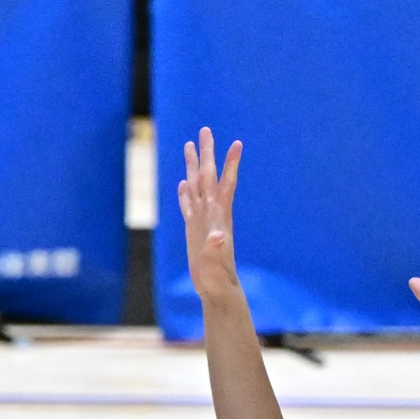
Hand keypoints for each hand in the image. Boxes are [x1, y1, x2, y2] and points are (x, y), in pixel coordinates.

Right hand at [177, 127, 243, 303]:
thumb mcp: (215, 263)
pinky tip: (182, 184)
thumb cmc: (216, 278)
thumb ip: (216, 249)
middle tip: (206, 129)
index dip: (230, 164)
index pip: (224, 184)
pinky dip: (185, 193)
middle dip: (207, 154)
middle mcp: (211, 214)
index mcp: (218, 217)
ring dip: (193, 167)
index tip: (236, 143)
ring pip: (197, 187)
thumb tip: (218, 236)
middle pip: (208, 177)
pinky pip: (189, 206)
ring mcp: (202, 220)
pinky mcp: (194, 230)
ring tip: (189, 145)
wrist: (217, 289)